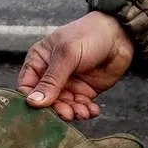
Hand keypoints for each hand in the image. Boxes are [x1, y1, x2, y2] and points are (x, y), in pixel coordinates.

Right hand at [18, 12, 135, 120]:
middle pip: (46, 101)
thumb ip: (51, 80)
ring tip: (83, 112)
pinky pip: (80, 107)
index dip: (31, 100)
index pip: (26, 86)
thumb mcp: (67, 54)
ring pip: (63, 107)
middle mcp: (51, 75)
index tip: (40, 110)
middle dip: (56, 109)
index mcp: (39, 61)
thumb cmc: (89, 35)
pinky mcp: (85, 92)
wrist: (120, 34)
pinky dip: (86, 112)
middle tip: (68, 113)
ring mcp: (68, 84)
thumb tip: (33, 102)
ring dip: (72, 112)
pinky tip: (92, 110)